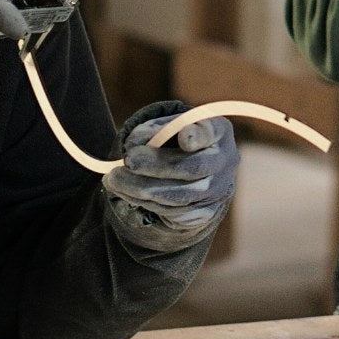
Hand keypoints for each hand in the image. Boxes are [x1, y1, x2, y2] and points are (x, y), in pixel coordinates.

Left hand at [103, 102, 238, 253]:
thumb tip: (133, 144)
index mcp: (219, 131)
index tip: (184, 138)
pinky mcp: (204, 213)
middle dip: (155, 165)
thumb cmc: (181, 139)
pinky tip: (126, 192)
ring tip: (114, 179)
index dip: (198, 136)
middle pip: (191, 168)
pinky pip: (173, 213)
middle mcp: (224, 161)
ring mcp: (217, 191)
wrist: (201, 170)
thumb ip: (155, 128)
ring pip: (179, 196)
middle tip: (127, 160)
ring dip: (141, 189)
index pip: (210, 132)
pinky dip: (145, 202)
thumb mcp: (171, 125)